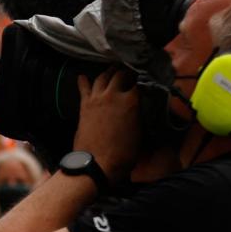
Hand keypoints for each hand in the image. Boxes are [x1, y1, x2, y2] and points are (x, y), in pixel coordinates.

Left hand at [72, 68, 140, 184]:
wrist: (97, 162)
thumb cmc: (124, 153)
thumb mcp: (142, 133)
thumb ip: (143, 115)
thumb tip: (146, 107)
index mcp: (131, 100)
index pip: (141, 82)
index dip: (146, 78)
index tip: (149, 77)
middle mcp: (113, 94)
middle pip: (121, 74)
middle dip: (128, 71)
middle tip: (131, 70)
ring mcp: (97, 98)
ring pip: (103, 77)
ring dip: (109, 72)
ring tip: (113, 69)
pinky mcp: (85, 105)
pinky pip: (83, 88)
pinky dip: (83, 81)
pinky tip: (82, 76)